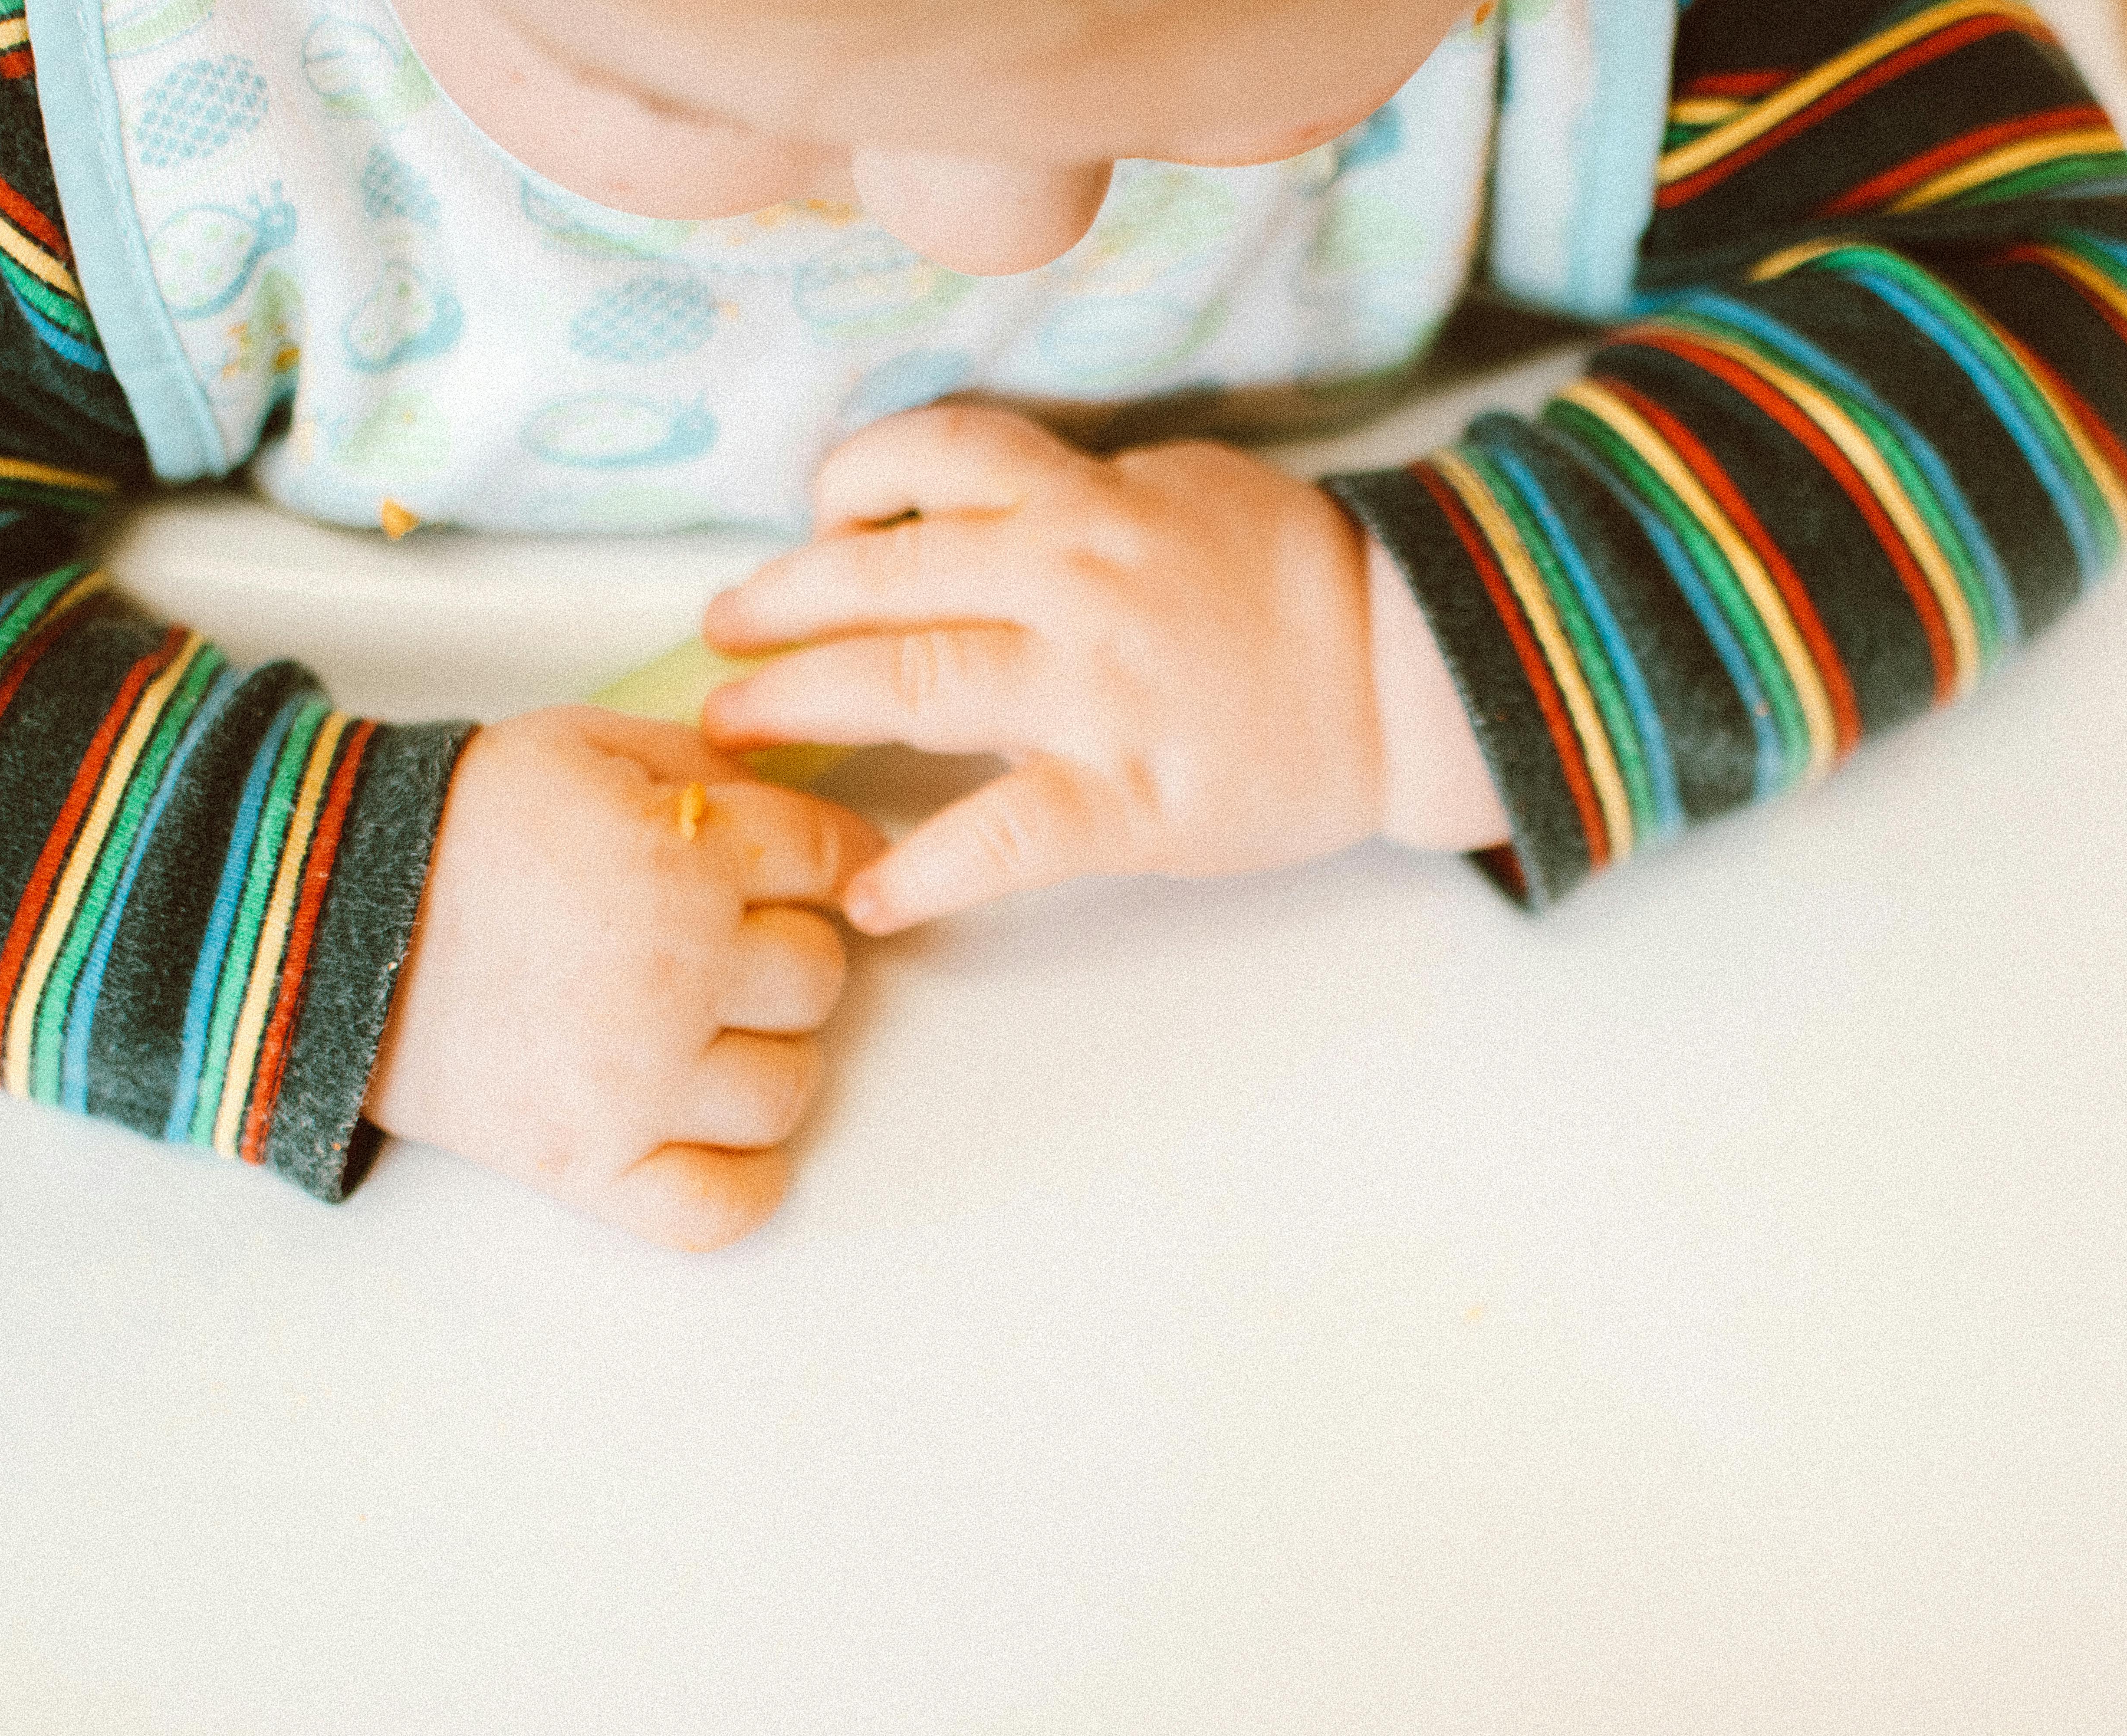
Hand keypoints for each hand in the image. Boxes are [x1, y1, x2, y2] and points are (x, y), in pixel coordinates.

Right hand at [364, 707, 884, 1249]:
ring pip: (788, 1087)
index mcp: (687, 861)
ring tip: (705, 1028)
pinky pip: (721, 1206)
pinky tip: (715, 1135)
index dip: (831, 858)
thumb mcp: (585, 746)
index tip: (820, 869)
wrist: (318, 911)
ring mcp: (638, 1081)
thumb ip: (701, 765)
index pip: (831, 860)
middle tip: (725, 942)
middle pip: (818, 976)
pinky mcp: (587, 1164)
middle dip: (784, 950)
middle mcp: (680, 974)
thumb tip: (787, 802)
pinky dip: (741, 1182)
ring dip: (765, 1056)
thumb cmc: (453, 823)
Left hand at [700, 404, 1414, 932]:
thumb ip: (1073, 491)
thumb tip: (961, 506)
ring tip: (732, 733)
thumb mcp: (1182, 486)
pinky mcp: (1128, 799)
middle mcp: (1073, 582)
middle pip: (885, 577)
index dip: (850, 481)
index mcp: (1086, 500)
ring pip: (912, 684)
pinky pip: (1003, 837)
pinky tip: (869, 900)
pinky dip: (925, 873)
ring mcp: (1095, 694)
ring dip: (803, 706)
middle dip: (779, 602)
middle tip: (720, 633)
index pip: (933, 457)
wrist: (1407, 672)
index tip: (813, 521)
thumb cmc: (1293, 578)